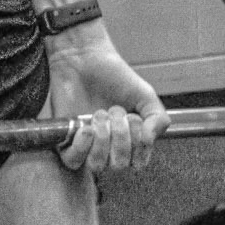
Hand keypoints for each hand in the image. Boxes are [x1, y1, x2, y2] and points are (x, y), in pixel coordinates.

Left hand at [43, 22, 166, 174]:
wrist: (84, 59)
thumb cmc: (115, 76)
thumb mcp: (145, 95)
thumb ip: (158, 118)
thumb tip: (150, 140)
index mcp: (130, 141)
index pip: (137, 163)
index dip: (139, 146)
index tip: (135, 121)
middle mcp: (109, 147)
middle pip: (118, 165)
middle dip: (120, 136)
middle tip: (114, 110)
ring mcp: (87, 145)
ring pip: (97, 165)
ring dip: (102, 139)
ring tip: (99, 114)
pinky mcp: (66, 140)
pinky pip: (73, 161)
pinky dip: (81, 147)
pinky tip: (85, 128)